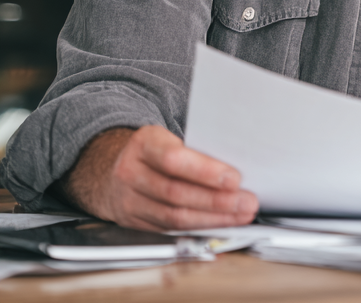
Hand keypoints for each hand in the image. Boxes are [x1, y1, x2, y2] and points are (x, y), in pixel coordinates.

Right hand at [61, 125, 258, 230]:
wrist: (108, 169)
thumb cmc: (151, 150)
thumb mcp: (165, 137)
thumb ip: (192, 148)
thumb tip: (235, 161)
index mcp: (143, 143)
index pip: (174, 159)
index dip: (205, 171)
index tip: (234, 178)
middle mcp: (131, 173)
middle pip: (176, 192)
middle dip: (216, 200)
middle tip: (246, 201)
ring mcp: (129, 201)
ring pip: (173, 216)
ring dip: (212, 218)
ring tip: (240, 214)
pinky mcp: (133, 223)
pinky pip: (168, 229)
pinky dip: (197, 228)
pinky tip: (218, 224)